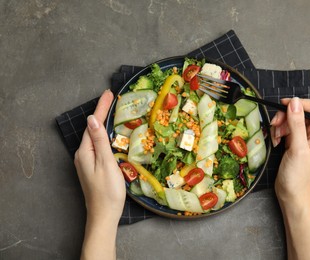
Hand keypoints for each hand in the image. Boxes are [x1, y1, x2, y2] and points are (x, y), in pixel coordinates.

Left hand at [74, 89, 124, 259]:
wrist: (104, 215)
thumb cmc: (108, 191)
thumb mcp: (105, 163)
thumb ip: (99, 141)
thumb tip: (92, 119)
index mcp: (85, 152)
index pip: (93, 125)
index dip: (101, 108)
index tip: (108, 93)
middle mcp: (83, 154)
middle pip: (92, 129)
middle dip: (101, 112)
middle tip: (111, 98)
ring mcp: (87, 162)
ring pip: (95, 137)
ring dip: (103, 123)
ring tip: (112, 111)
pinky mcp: (93, 167)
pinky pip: (98, 145)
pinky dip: (104, 135)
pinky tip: (110, 133)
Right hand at [271, 97, 309, 204]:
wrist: (291, 194)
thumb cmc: (298, 176)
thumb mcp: (297, 148)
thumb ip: (296, 124)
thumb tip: (295, 102)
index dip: (300, 103)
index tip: (284, 104)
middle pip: (300, 112)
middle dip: (286, 116)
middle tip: (274, 124)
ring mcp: (303, 138)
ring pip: (290, 120)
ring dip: (280, 125)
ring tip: (275, 138)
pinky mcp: (293, 142)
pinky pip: (285, 129)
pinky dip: (278, 132)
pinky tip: (275, 142)